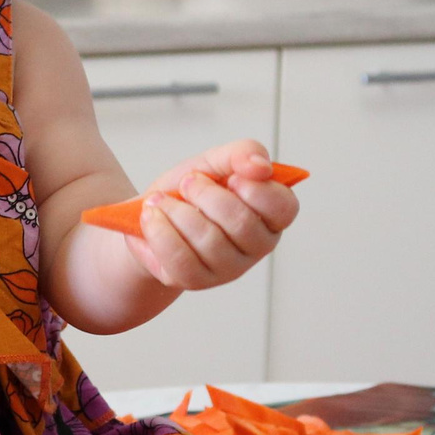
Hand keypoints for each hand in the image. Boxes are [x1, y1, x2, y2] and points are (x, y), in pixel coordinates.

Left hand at [120, 139, 298, 291]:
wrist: (151, 213)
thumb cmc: (190, 190)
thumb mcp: (215, 161)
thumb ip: (243, 153)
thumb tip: (260, 165)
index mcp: (271, 214)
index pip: (283, 207)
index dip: (255, 190)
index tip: (229, 178)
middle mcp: (257, 245)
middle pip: (241, 223)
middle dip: (205, 194)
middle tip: (187, 181)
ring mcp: (229, 268)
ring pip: (209, 241)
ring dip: (177, 211)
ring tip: (161, 200)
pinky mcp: (198, 281)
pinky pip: (181, 260)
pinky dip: (161, 232)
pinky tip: (153, 218)